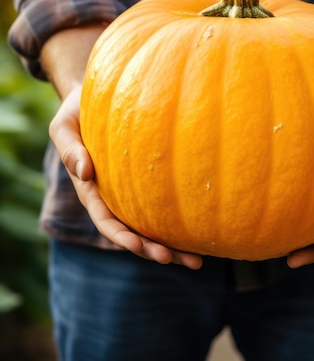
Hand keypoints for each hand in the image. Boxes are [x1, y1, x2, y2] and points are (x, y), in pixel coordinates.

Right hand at [49, 86, 202, 269]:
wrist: (93, 99)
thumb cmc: (77, 111)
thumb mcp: (64, 126)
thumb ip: (70, 149)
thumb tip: (84, 173)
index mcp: (91, 189)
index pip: (106, 219)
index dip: (120, 234)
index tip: (136, 245)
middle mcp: (112, 197)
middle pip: (131, 231)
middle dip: (149, 248)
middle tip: (171, 259)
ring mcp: (130, 193)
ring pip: (150, 226)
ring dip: (171, 247)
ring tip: (196, 262)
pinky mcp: (147, 183)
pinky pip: (164, 207)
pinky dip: (180, 225)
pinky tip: (202, 236)